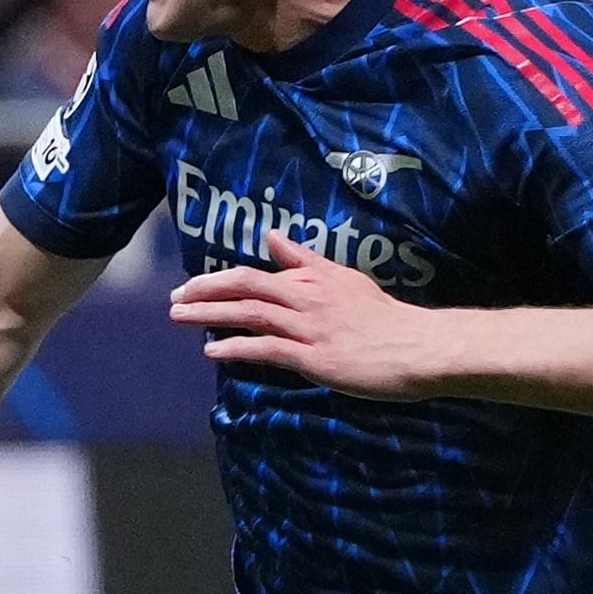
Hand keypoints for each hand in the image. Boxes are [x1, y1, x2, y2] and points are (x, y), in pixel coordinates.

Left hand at [169, 229, 445, 395]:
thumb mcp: (345, 279)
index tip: (192, 284)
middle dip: (204, 290)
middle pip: (245, 286)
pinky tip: (213, 351)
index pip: (257, 271)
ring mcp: (310, 327)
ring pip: (250, 314)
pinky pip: (268, 349)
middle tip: (174, 298)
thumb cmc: (385, 318)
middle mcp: (307, 297)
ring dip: (210, 315)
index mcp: (314, 278)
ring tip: (180, 317)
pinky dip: (237, 348)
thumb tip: (273, 236)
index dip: (220, 277)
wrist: (418, 348)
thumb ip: (305, 260)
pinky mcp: (314, 357)